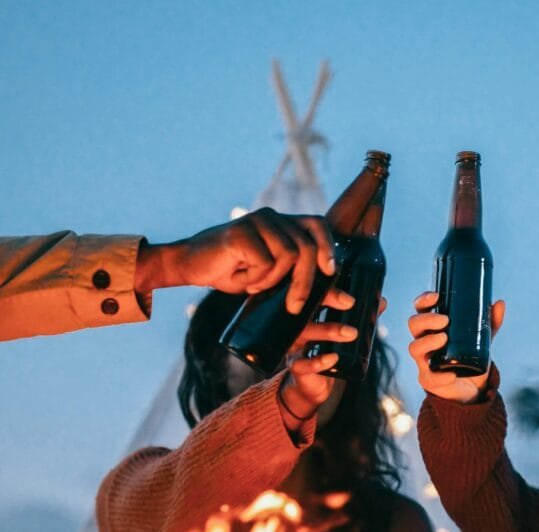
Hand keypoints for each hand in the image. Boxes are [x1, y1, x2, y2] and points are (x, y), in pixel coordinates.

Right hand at [136, 207, 336, 313]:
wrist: (190, 265)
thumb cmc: (233, 272)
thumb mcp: (274, 280)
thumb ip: (306, 283)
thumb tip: (348, 300)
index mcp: (283, 224)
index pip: (318, 225)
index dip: (328, 247)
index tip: (330, 271)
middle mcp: (272, 217)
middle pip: (306, 247)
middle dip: (304, 282)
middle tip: (293, 306)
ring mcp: (257, 220)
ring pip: (288, 255)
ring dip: (272, 280)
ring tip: (253, 284)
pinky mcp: (241, 230)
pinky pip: (265, 261)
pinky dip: (255, 278)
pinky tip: (239, 275)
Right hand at [276, 288, 362, 430]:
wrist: (313, 385)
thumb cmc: (328, 352)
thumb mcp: (344, 333)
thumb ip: (361, 318)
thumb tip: (382, 302)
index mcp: (309, 314)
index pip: (315, 294)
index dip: (329, 290)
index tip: (350, 295)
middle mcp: (299, 327)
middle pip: (307, 306)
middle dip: (327, 301)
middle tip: (350, 303)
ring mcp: (296, 346)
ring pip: (305, 333)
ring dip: (328, 331)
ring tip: (351, 333)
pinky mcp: (297, 367)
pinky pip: (303, 363)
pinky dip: (318, 361)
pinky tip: (333, 358)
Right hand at [407, 291, 505, 402]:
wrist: (471, 389)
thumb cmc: (470, 359)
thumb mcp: (482, 340)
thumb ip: (490, 323)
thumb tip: (499, 303)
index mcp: (432, 329)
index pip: (420, 310)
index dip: (423, 301)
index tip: (436, 296)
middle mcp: (424, 342)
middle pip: (414, 325)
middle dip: (427, 319)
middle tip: (445, 320)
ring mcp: (424, 361)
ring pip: (414, 347)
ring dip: (427, 341)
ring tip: (444, 338)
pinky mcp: (428, 380)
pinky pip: (429, 377)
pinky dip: (440, 376)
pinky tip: (451, 375)